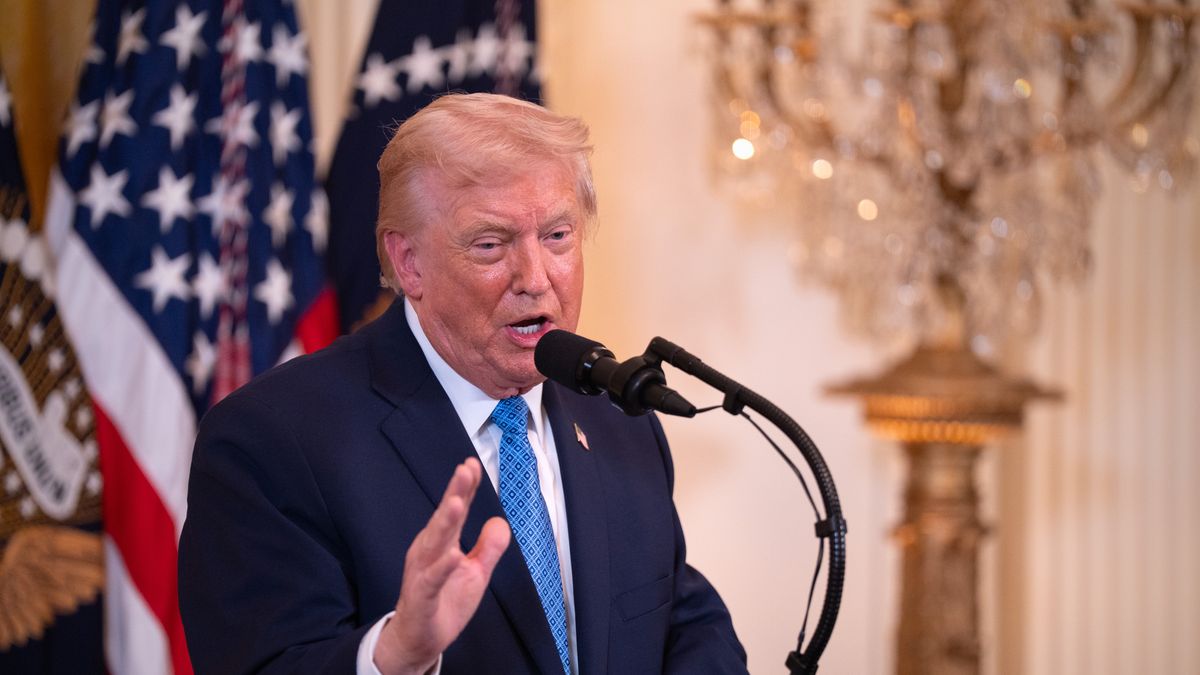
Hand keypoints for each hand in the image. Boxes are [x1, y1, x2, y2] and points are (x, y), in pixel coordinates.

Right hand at [374, 458, 510, 673]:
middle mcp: (429, 551)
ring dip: (445, 521)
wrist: (419, 638)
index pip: (456, 510)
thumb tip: (500, 521)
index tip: (472, 464)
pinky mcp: (422, 596)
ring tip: (456, 501)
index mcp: (442, 543)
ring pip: (435, 543)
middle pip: (444, 518)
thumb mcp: (476, 573)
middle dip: (454, 492)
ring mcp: (423, 572)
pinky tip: (453, 556)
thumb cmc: (444, 601)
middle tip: (465, 469)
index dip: (464, 488)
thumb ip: (488, 547)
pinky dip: (442, 567)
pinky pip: (433, 579)